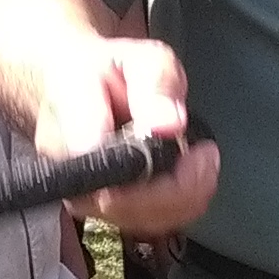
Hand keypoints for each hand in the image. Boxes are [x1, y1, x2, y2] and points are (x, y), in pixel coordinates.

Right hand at [27, 36, 218, 239]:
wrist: (71, 84)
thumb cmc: (105, 68)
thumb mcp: (139, 58)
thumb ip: (154, 85)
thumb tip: (169, 125)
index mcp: (73, 140)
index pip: (117, 184)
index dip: (165, 180)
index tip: (198, 150)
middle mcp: (74, 180)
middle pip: (134, 210)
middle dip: (184, 188)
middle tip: (207, 153)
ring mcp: (87, 201)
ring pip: (147, 220)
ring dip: (187, 194)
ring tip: (202, 157)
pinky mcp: (105, 211)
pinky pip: (152, 220)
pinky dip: (181, 201)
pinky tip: (190, 172)